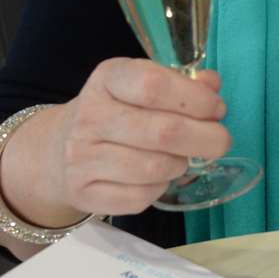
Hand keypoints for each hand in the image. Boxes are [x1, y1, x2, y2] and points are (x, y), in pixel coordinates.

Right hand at [22, 58, 232, 218]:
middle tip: (220, 141)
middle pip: (164, 132)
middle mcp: (90, 116)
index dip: (195, 99)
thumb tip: (212, 86)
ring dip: (181, 165)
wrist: (57, 150)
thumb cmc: (116, 112)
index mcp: (108, 79)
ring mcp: (81, 157)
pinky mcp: (83, 193)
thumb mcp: (142, 85)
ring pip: (155, 169)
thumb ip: (182, 83)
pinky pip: (140, 198)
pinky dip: (159, 189)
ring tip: (181, 158)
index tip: (217, 109)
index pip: (154, 85)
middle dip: (206, 139)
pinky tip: (156, 177)